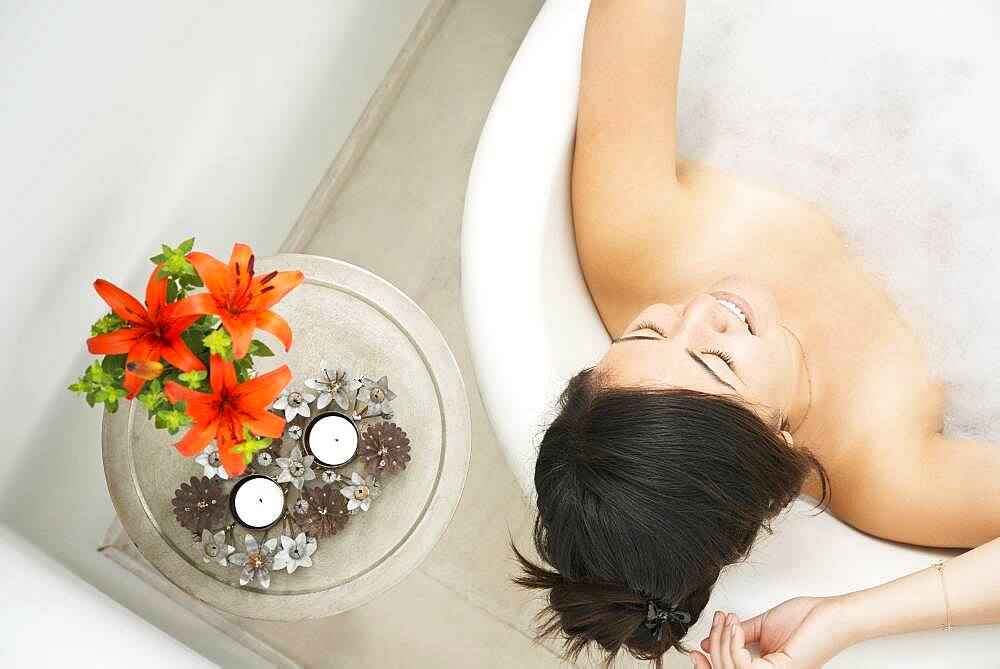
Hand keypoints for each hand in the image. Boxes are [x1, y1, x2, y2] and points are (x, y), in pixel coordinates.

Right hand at [689, 596, 853, 668]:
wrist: (831, 614)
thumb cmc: (806, 620)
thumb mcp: (761, 626)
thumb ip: (738, 635)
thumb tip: (711, 642)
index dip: (706, 667)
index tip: (695, 651)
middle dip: (714, 645)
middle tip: (718, 622)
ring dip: (723, 641)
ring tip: (729, 621)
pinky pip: (744, 666)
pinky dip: (734, 644)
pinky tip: (736, 628)